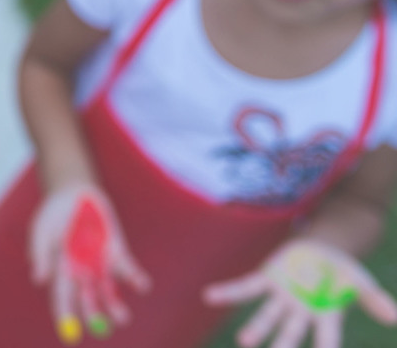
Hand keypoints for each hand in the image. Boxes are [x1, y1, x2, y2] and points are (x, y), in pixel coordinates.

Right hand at [30, 183, 150, 343]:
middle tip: (101, 328)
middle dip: (94, 315)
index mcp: (61, 270)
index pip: (62, 297)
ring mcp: (101, 264)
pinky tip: (142, 285)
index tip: (69, 331)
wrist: (75, 192)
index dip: (65, 314)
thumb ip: (40, 253)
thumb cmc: (54, 213)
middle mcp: (82, 272)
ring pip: (110, 292)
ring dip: (116, 307)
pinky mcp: (117, 252)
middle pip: (88, 300)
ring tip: (123, 318)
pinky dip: (136, 279)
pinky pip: (128, 270)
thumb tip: (39, 280)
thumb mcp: (41, 229)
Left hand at [204, 239, 396, 347]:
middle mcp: (300, 312)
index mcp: (325, 316)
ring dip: (255, 328)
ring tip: (244, 340)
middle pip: (290, 334)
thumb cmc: (344, 272)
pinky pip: (245, 287)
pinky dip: (227, 292)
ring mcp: (282, 297)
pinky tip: (209, 296)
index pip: (326, 342)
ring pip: (266, 316)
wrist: (324, 249)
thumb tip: (395, 317)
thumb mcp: (361, 282)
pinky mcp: (267, 279)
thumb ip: (374, 299)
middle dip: (282, 347)